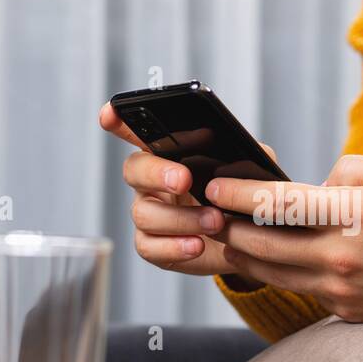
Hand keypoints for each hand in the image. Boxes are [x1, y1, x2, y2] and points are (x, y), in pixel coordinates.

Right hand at [98, 102, 264, 285]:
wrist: (248, 244)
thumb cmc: (241, 201)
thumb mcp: (252, 173)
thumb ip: (248, 157)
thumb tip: (242, 154)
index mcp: (170, 155)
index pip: (139, 132)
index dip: (120, 121)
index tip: (110, 115)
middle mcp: (152, 182)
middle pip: (134, 169)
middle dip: (157, 173)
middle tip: (185, 179)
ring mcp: (150, 214)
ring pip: (144, 213)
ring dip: (180, 217)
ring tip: (215, 221)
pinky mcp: (154, 246)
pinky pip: (149, 246)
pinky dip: (175, 246)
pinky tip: (198, 245)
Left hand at [207, 155, 362, 339]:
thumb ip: (348, 171)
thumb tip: (313, 185)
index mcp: (355, 216)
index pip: (278, 205)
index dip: (237, 195)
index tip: (213, 186)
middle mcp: (342, 258)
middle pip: (261, 245)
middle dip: (227, 226)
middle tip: (204, 211)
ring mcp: (341, 291)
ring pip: (271, 273)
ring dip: (243, 253)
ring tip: (225, 232)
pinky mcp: (345, 311)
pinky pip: (298, 288)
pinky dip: (275, 272)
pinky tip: (264, 256)